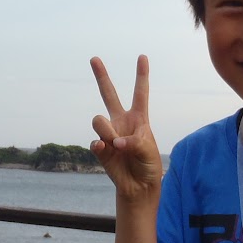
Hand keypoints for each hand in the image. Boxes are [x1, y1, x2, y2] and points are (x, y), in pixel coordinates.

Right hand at [90, 55, 161, 202]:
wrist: (138, 185)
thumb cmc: (148, 164)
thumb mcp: (148, 150)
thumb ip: (133, 142)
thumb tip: (114, 142)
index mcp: (139, 118)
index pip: (140, 93)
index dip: (141, 75)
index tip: (142, 57)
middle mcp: (121, 121)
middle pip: (109, 94)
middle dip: (101, 76)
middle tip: (94, 58)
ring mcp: (109, 133)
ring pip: (98, 120)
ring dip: (106, 129)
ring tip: (115, 143)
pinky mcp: (100, 148)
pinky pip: (95, 141)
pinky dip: (101, 146)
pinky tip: (105, 150)